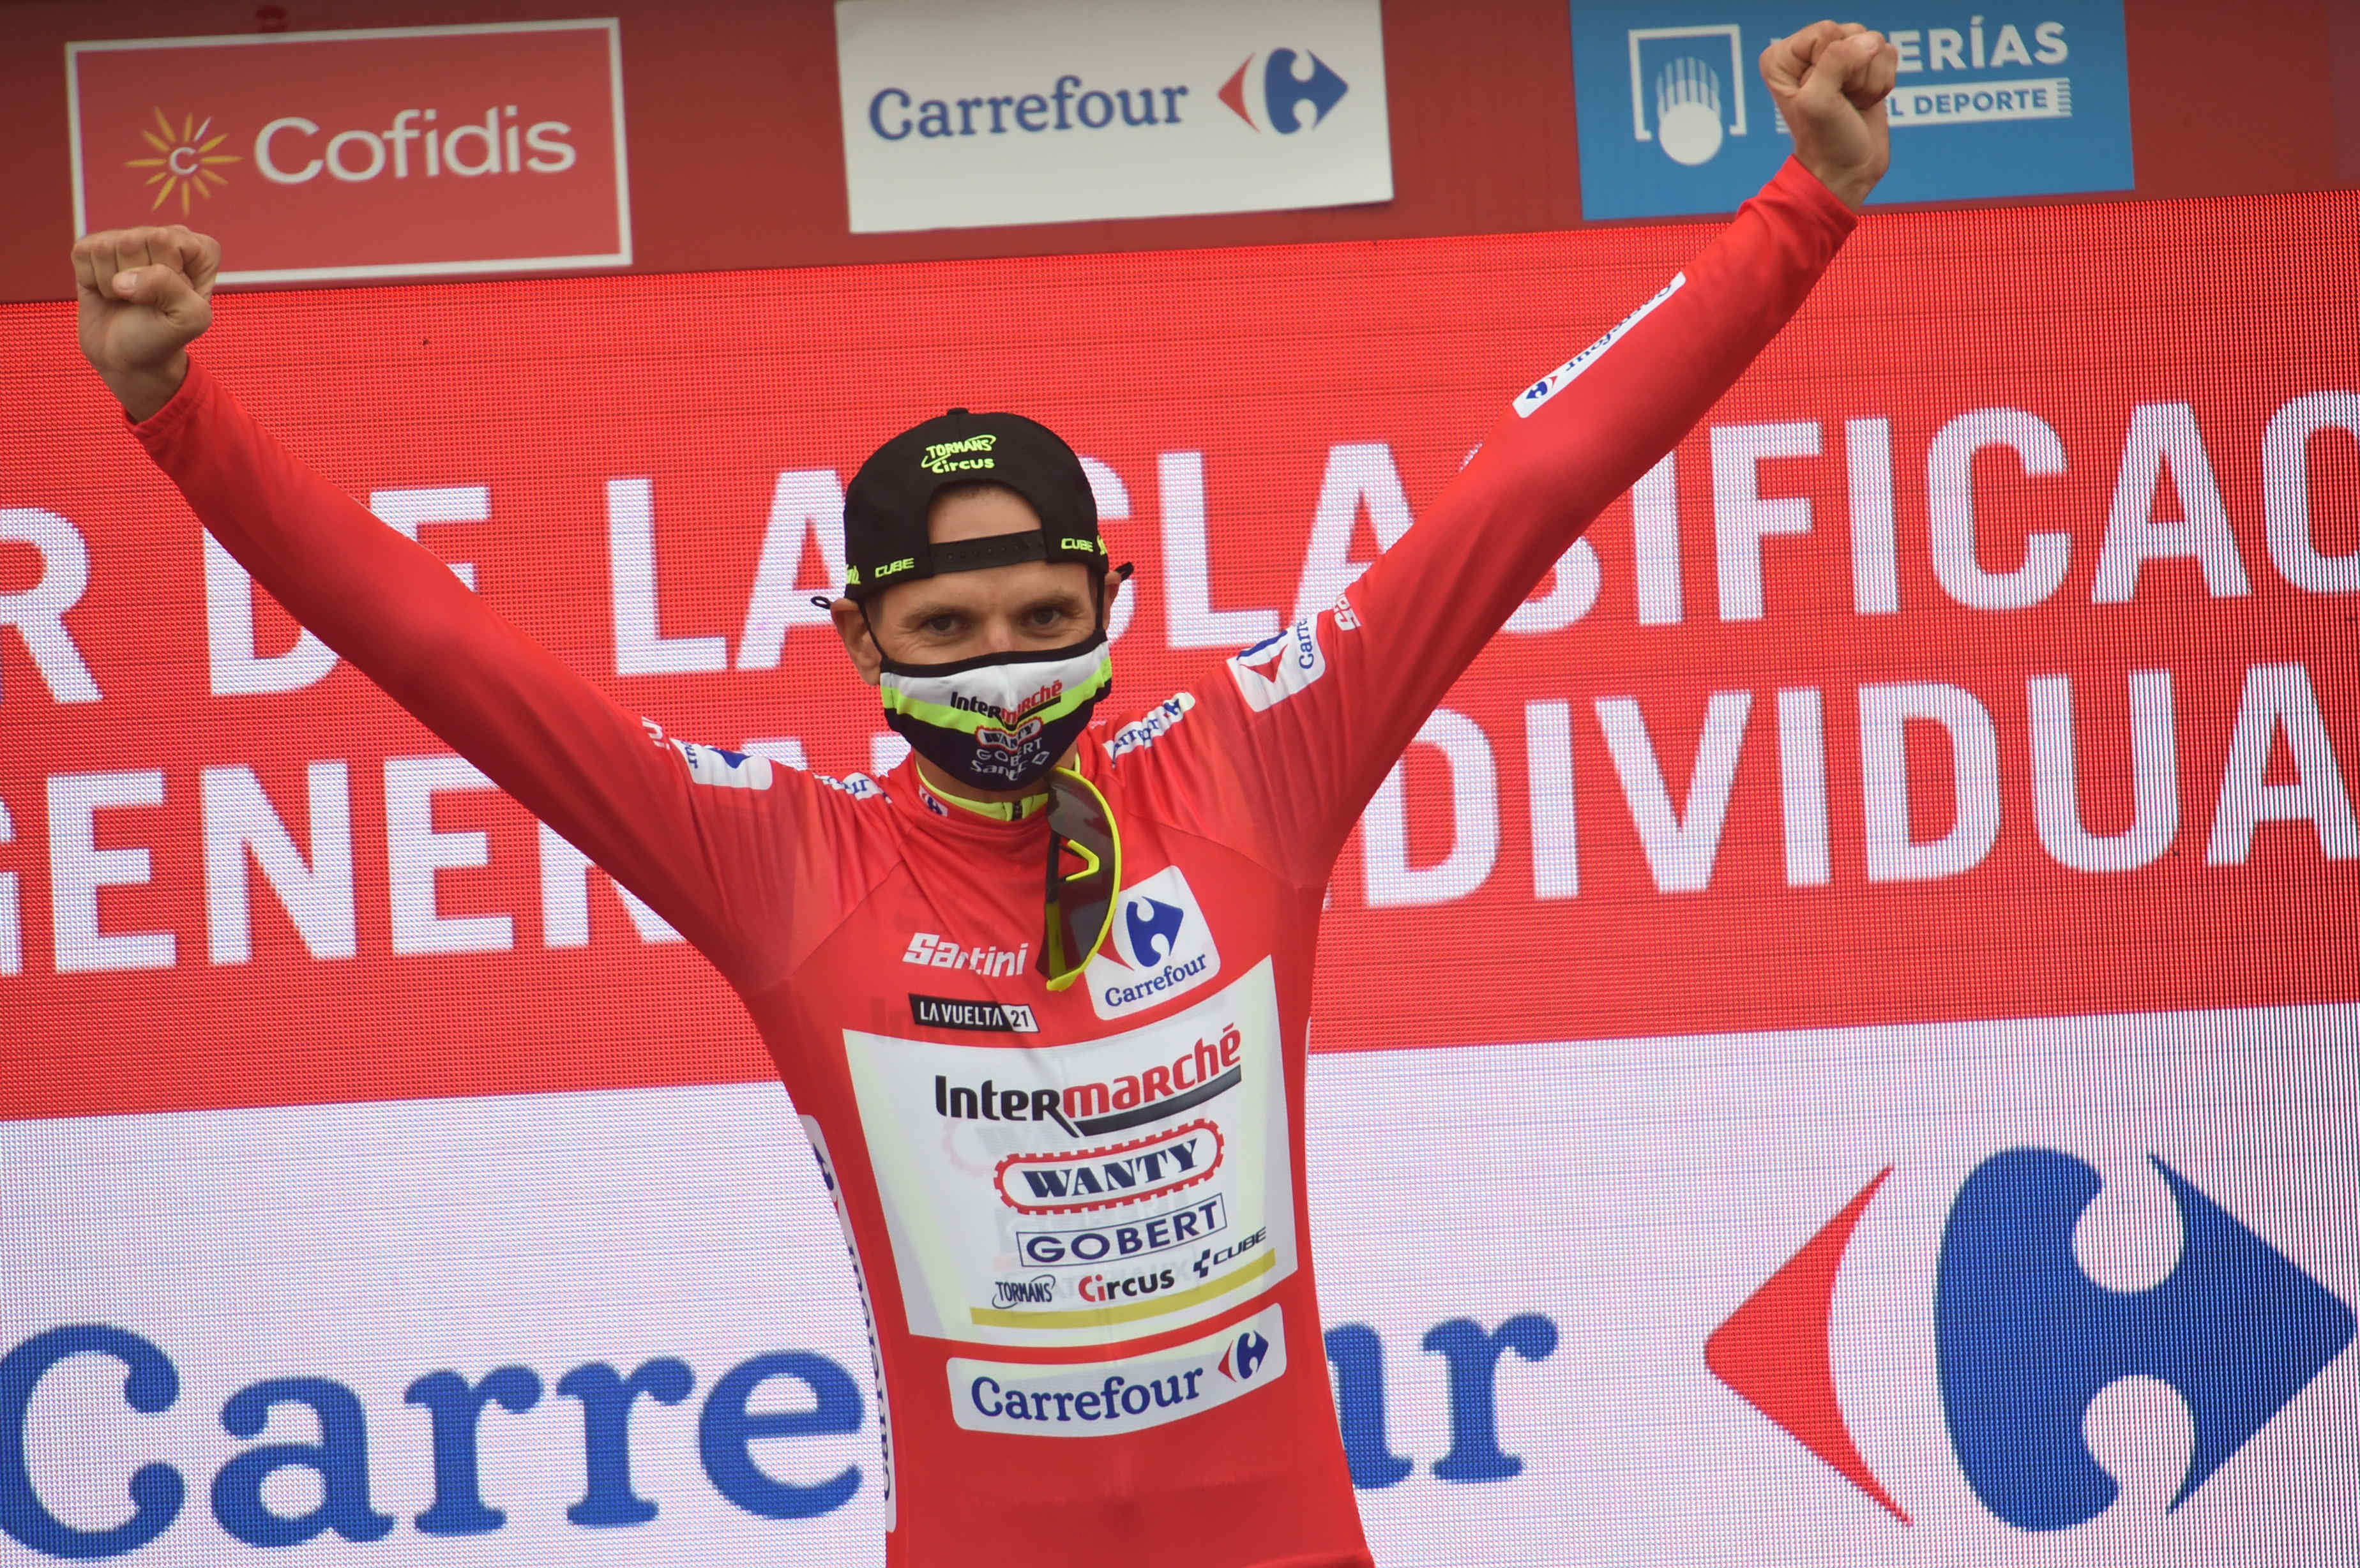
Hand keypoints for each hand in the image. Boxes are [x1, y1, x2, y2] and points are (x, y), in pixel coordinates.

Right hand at [71, 225, 220, 420]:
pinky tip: (109, 292)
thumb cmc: (163, 337)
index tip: (171, 299)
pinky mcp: (95, 250)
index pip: (164, 240)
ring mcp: (129, 240)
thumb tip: (124, 279)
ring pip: (104, 247)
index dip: (163, 275)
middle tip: (145, 301)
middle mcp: (165, 238)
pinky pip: (82, 253)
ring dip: (111, 284)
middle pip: (131, 241)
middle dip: (136, 281)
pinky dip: (91, 280)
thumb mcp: (188, 320)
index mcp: (199, 249)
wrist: (128, 358)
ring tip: (127, 298)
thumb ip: (170, 288)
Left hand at [1760, 21, 1897, 209]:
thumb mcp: (1819, 102)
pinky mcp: (1865, 67)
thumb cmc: (1825, 140)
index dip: (1834, 64)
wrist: (1847, 170)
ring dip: (1870, 80)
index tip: (1825, 95)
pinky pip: (1889, 55)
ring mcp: (1839, 58)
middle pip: (1853, 33)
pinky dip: (1882, 83)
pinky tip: (1865, 102)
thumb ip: (1837, 62)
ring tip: (1852, 104)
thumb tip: (1870, 41)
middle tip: (1842, 102)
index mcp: (1783, 57)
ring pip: (1875, 42)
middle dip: (1856, 72)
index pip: (1826, 32)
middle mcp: (1809, 53)